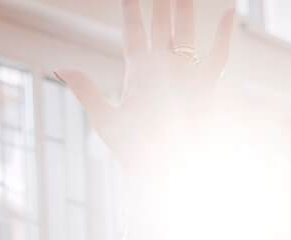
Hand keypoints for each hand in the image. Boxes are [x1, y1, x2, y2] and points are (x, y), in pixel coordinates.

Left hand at [56, 0, 233, 182]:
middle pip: (161, 25)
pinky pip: (217, 56)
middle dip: (161, 2)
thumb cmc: (136, 153)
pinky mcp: (205, 87)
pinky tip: (228, 13)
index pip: (134, 31)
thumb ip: (88, 93)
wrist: (166, 172)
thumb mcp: (108, 122)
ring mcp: (185, 75)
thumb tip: (61, 67)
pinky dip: (223, 36)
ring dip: (185, 10)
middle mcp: (163, 68)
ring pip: (186, 33)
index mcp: (139, 72)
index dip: (131, 9)